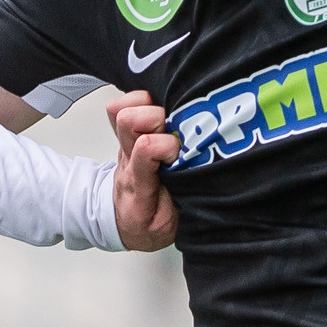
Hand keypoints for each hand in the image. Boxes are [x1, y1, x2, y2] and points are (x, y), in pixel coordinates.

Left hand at [107, 92, 179, 250]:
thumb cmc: (148, 222)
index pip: (145, 150)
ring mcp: (126, 145)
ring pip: (121, 110)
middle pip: (127, 120)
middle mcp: (129, 158)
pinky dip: (140, 100)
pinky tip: (158, 108)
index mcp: (140, 182)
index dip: (165, 145)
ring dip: (146, 106)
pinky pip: (122, 107)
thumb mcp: (167, 227)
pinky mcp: (128, 135)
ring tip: (166, 118)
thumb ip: (185, 203)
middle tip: (173, 129)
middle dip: (156, 117)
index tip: (179, 154)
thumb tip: (205, 179)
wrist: (124, 223)